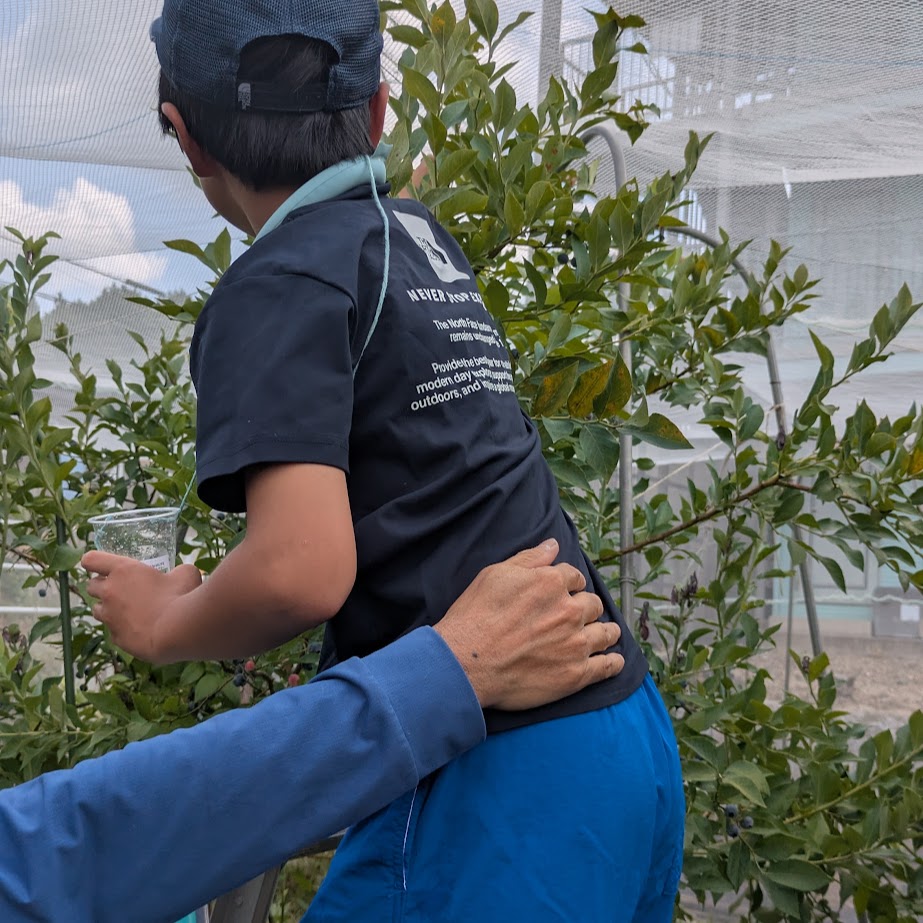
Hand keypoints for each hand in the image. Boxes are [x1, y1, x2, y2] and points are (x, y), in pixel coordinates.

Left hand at [82, 553, 202, 662]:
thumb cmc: (180, 596)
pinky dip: (123, 628)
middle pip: (90, 586)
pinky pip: (113, 631)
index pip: (91, 559)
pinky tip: (141, 628)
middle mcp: (110, 592)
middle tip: (120, 587)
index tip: (100, 564)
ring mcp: (110, 617)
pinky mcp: (116, 638)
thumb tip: (179, 574)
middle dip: (102, 586)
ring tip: (128, 610)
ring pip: (97, 610)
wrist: (176, 632)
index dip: (94, 561)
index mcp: (123, 571)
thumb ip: (177, 571)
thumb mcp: (185, 573)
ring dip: (108, 608)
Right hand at [434, 539, 623, 709]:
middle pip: (592, 604)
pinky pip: (606, 667)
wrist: (467, 663)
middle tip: (577, 615)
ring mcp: (575, 644)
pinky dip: (613, 662)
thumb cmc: (475, 616)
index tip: (566, 592)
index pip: (574, 577)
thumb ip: (529, 559)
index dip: (570, 584)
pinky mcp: (576, 674)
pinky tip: (614, 660)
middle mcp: (569, 611)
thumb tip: (553, 545)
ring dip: (606, 630)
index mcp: (552, 583)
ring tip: (606, 633)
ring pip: (605, 632)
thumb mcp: (496, 574)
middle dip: (586, 607)